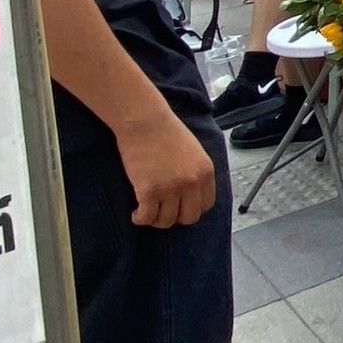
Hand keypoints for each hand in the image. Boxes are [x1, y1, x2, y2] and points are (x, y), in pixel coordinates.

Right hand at [116, 112, 217, 227]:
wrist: (145, 121)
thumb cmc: (166, 132)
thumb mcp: (194, 152)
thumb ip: (196, 173)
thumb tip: (191, 194)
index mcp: (205, 172)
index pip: (206, 205)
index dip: (191, 209)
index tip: (179, 207)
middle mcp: (192, 182)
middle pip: (189, 217)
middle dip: (175, 217)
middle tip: (162, 210)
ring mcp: (171, 188)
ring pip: (166, 221)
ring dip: (155, 219)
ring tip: (147, 210)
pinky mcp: (149, 191)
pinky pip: (147, 217)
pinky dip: (140, 218)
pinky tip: (136, 212)